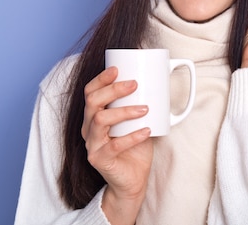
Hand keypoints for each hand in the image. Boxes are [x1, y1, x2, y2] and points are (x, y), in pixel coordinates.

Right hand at [81, 66, 152, 224]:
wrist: (133, 179)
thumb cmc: (135, 146)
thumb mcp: (136, 121)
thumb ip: (139, 103)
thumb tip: (159, 80)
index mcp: (94, 116)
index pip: (90, 92)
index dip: (101, 78)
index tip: (117, 68)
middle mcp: (89, 128)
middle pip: (92, 102)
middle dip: (113, 89)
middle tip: (134, 84)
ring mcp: (92, 145)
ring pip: (100, 120)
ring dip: (124, 111)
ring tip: (144, 108)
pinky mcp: (100, 160)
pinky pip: (115, 145)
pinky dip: (133, 136)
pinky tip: (147, 130)